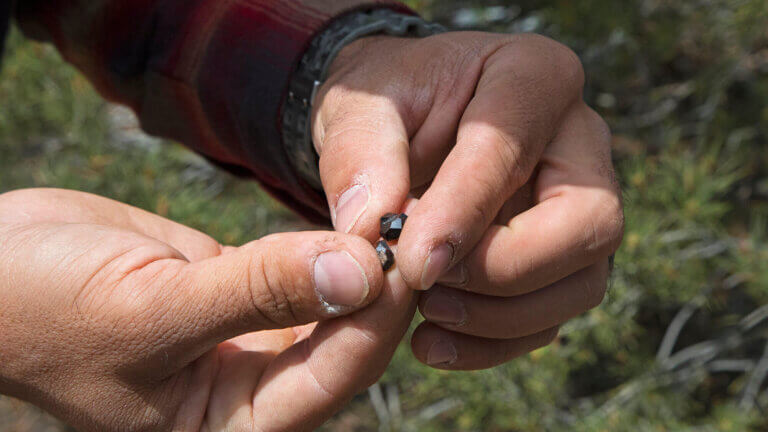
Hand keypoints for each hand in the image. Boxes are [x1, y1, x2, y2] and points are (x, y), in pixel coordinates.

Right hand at [0, 188, 413, 430]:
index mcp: (230, 426)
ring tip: (395, 213)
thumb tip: (358, 272)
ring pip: (327, 304)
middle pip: (341, 343)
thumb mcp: (148, 309)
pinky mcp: (242, 291)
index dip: (373, 319)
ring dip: (360, 261)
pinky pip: (299, 270)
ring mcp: (248, 337)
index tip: (405, 258)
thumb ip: (257, 293)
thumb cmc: (43, 309)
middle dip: (379, 288)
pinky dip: (326, 244)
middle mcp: (249, 390)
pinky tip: (358, 215)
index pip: (329, 378)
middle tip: (412, 226)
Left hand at [313, 32, 623, 369]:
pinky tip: (433, 342)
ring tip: (425, 314)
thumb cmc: (388, 103)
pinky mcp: (563, 259)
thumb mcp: (358, 104)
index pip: (514, 147)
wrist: (401, 127)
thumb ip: (358, 154)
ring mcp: (580, 205)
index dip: (465, 210)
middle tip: (426, 287)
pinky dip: (493, 343)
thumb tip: (372, 230)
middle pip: (587, 224)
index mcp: (532, 76)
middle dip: (503, 272)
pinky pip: (552, 316)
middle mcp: (577, 142)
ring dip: (498, 317)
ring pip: (582, 282)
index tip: (411, 261)